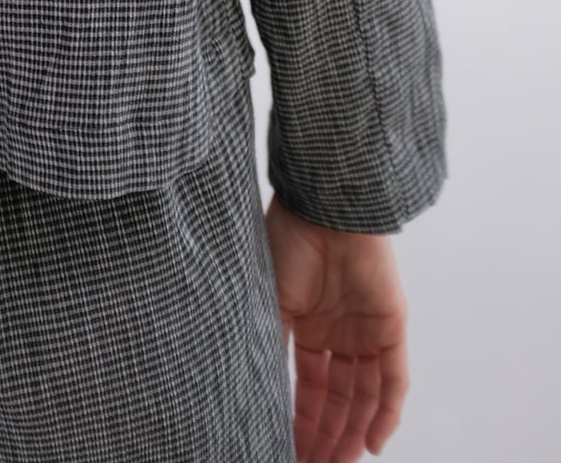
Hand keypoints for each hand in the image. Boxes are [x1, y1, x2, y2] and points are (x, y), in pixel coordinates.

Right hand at [265, 193, 409, 462]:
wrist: (321, 208)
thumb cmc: (287, 243)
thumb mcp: (268, 301)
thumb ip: (268, 344)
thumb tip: (252, 392)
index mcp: (308, 326)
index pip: (309, 388)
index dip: (301, 422)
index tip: (288, 451)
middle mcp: (339, 334)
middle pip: (338, 400)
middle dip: (327, 437)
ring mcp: (366, 332)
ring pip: (364, 397)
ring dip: (352, 434)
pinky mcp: (391, 328)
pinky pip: (393, 381)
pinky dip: (385, 414)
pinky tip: (371, 444)